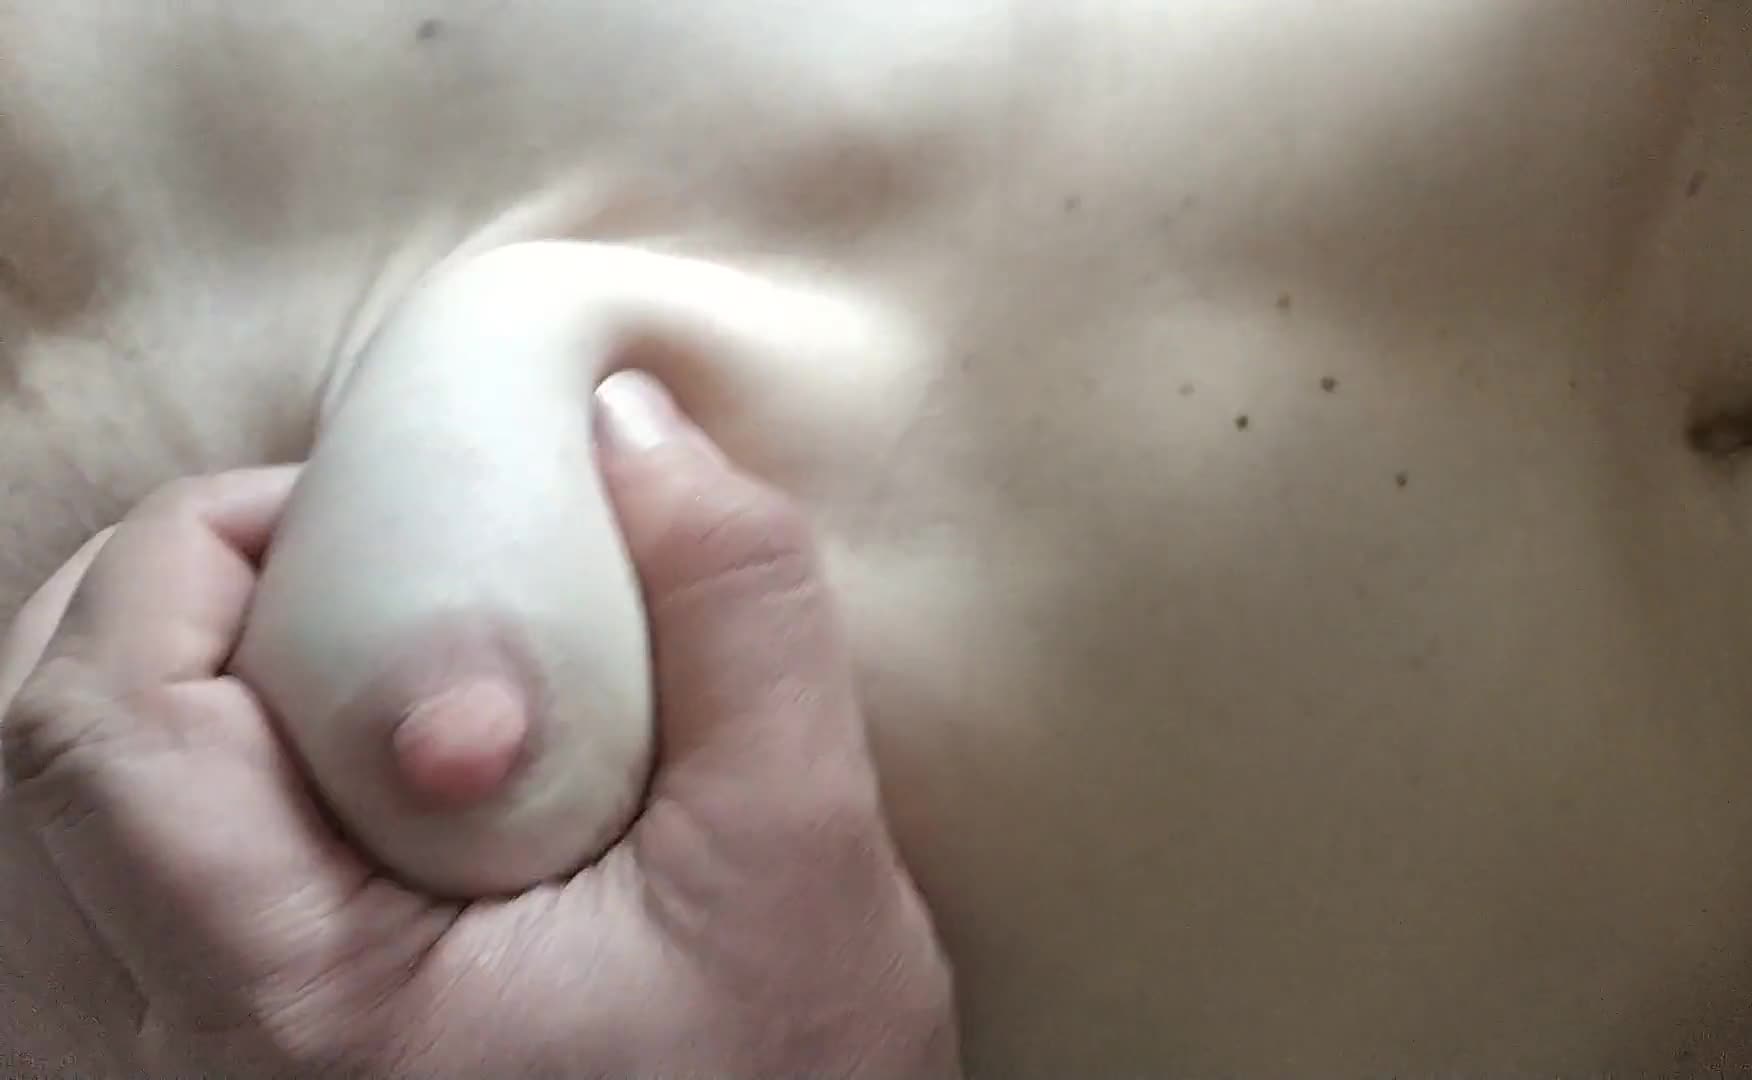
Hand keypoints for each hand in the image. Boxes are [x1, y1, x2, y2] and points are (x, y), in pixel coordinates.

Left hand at [0, 373, 959, 1078]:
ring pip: (58, 847)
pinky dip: (188, 804)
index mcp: (304, 1009)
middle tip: (338, 572)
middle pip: (41, 770)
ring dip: (170, 706)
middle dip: (166, 611)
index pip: (102, 728)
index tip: (351, 511)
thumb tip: (628, 421)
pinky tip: (322, 787)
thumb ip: (738, 613)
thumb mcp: (806, 852)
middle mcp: (197, 1072)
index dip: (188, 554)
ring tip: (333, 669)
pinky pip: (112, 920)